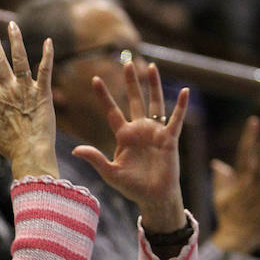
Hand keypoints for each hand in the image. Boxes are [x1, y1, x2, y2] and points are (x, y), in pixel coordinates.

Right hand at [0, 22, 58, 178]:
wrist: (31, 154)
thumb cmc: (11, 147)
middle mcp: (10, 91)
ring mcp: (27, 91)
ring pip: (20, 61)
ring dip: (16, 41)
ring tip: (12, 25)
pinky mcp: (44, 93)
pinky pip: (45, 70)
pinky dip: (47, 56)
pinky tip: (48, 41)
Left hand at [72, 62, 188, 232]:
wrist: (153, 198)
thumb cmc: (131, 187)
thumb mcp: (109, 172)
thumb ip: (95, 159)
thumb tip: (75, 149)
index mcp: (123, 136)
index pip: (112, 111)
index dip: (104, 96)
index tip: (94, 79)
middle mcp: (139, 130)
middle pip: (134, 100)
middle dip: (131, 82)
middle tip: (126, 62)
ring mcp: (155, 133)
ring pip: (154, 104)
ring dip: (153, 86)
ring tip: (151, 67)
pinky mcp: (169, 139)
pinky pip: (175, 120)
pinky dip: (180, 107)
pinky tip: (184, 91)